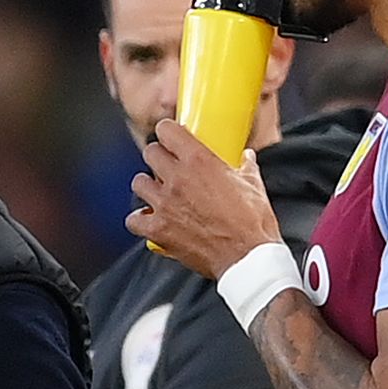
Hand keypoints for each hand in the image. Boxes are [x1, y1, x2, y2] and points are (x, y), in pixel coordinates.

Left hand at [129, 120, 280, 276]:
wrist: (247, 258)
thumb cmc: (252, 223)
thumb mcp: (253, 184)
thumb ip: (244, 166)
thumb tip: (245, 157)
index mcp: (199, 161)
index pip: (167, 130)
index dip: (167, 131)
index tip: (170, 135)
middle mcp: (177, 179)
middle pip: (149, 153)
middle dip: (158, 156)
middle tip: (168, 165)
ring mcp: (164, 205)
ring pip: (138, 183)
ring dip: (147, 185)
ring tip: (158, 192)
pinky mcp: (158, 230)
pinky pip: (134, 219)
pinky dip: (140, 219)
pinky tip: (150, 219)